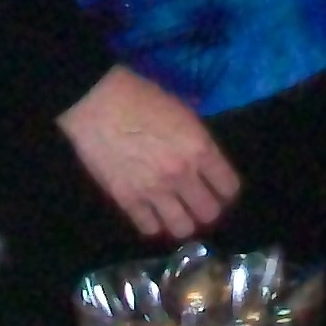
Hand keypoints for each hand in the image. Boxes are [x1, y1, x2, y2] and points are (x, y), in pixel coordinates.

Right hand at [56, 66, 242, 240]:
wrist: (96, 102)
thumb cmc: (141, 96)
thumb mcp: (182, 110)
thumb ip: (197, 137)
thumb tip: (205, 151)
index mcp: (200, 149)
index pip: (229, 188)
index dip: (225, 191)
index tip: (218, 189)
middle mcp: (182, 175)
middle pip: (210, 213)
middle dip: (206, 209)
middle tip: (196, 201)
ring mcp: (154, 191)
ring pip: (183, 229)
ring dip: (182, 221)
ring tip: (174, 211)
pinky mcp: (127, 200)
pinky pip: (150, 228)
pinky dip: (153, 223)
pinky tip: (150, 212)